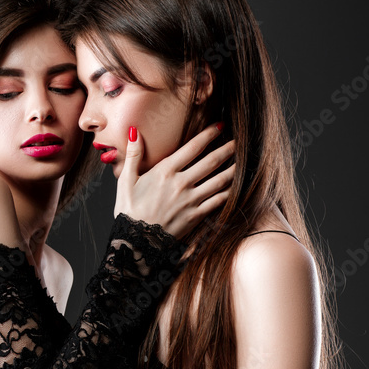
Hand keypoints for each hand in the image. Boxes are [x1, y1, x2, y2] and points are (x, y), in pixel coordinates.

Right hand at [114, 123, 234, 238]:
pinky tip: (237, 185)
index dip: (209, 134)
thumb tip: (135, 132)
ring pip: (220, 180)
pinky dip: (231, 191)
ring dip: (234, 168)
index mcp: (164, 171)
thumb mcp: (125, 181)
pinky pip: (219, 200)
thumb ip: (133, 155)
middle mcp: (181, 183)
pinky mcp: (196, 215)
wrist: (135, 242)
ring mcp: (191, 200)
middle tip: (239, 140)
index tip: (220, 126)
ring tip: (244, 159)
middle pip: (212, 161)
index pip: (193, 147)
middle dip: (228, 148)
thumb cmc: (128, 210)